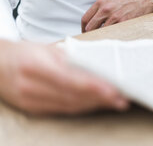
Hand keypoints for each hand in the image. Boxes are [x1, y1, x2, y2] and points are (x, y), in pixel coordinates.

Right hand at [0, 40, 128, 114]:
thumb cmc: (23, 52)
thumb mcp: (46, 48)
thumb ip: (70, 58)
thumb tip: (96, 66)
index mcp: (36, 66)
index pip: (70, 80)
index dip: (93, 87)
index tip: (113, 89)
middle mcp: (32, 86)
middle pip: (72, 96)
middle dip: (100, 99)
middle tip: (121, 98)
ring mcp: (31, 100)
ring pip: (69, 106)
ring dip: (94, 105)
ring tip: (114, 102)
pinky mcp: (33, 109)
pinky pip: (62, 110)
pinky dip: (81, 107)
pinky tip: (95, 105)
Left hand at [82, 0, 152, 32]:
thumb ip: (102, 8)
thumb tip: (96, 21)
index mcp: (101, 2)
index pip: (86, 19)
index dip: (84, 28)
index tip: (86, 32)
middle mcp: (106, 9)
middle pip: (90, 27)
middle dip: (90, 35)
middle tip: (92, 39)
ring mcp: (114, 16)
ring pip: (101, 32)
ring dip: (101, 37)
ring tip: (104, 40)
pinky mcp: (123, 22)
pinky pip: (113, 33)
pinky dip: (112, 37)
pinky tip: (113, 38)